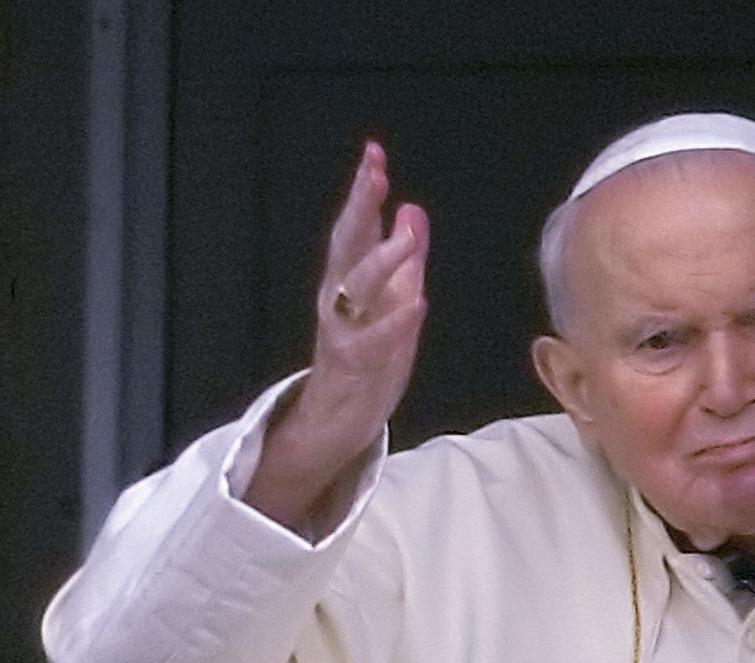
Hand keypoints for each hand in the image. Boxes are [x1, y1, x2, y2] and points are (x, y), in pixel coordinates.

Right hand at [246, 142, 429, 532]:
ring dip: (383, 260)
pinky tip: (416, 304)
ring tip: (408, 237)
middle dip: (360, 207)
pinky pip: (373, 342)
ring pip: (357, 288)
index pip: (355, 226)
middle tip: (375, 174)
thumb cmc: (368, 355)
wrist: (337, 418)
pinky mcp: (354, 365)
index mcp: (348, 279)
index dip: (364, 191)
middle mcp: (339, 298)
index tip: (374, 153)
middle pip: (346, 244)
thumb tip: (412, 208)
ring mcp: (343, 330)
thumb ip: (404, 259)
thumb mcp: (391, 299)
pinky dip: (394, 323)